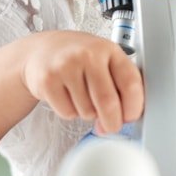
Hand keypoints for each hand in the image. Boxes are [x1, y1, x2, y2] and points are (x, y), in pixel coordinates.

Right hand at [19, 31, 143, 133]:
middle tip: (111, 126)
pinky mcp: (48, 80)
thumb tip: (118, 122)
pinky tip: (67, 96)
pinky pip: (68, 112)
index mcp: (109, 49)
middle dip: (112, 123)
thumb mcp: (104, 61)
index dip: (134, 107)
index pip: (131, 83)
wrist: (42, 49)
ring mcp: (66, 66)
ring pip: (87, 111)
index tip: (131, 117)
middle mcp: (89, 55)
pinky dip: (70, 112)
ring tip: (82, 96)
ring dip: (88, 114)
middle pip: (108, 102)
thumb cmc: (80, 58)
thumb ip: (118, 87)